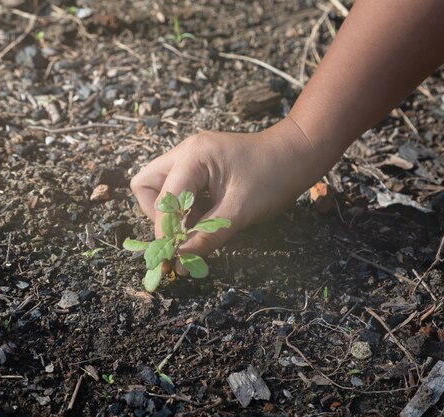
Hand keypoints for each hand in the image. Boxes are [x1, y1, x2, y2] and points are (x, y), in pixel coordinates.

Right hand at [130, 117, 325, 257]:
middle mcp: (185, 152)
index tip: (175, 257)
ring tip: (199, 227)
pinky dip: (187, 208)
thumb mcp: (239, 213)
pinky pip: (179, 189)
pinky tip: (208, 218)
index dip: (166, 232)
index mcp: (193, 156)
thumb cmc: (274, 178)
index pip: (161, 200)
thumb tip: (180, 263)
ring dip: (173, 213)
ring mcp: (191, 157)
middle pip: (145, 186)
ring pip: (159, 188)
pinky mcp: (200, 165)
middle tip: (181, 234)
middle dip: (158, 216)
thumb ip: (206, 237)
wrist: (298, 154)